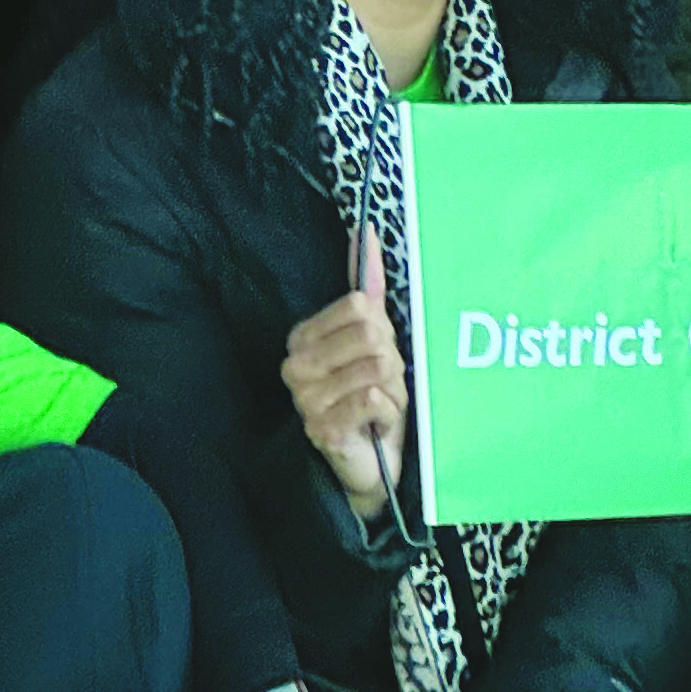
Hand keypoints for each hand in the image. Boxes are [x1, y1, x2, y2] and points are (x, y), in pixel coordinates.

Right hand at [282, 229, 410, 519]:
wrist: (371, 462)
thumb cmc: (371, 393)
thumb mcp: (371, 335)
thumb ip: (366, 282)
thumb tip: (366, 229)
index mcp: (303, 336)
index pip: (360, 305)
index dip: (384, 330)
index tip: (378, 353)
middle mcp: (296, 365)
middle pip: (372, 335)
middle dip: (393, 363)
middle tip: (382, 385)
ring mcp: (305, 399)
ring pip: (378, 368)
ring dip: (394, 391)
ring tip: (381, 405)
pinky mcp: (322, 429)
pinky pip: (375, 399)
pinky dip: (389, 412)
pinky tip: (376, 424)